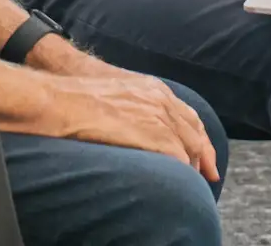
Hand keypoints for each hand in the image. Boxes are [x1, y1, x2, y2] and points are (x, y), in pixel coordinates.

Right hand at [21, 72, 220, 180]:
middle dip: (204, 155)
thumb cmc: (78, 97)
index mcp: (154, 89)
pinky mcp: (149, 132)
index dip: (199, 137)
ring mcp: (155, 115)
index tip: (205, 155)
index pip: (188, 116)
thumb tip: (137, 126)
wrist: (60, 99)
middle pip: (194, 131)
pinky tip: (179, 180)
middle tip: (209, 174)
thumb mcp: (116, 93)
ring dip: (193, 165)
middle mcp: (160, 99)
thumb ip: (134, 106)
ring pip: (189, 145)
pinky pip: (176, 155)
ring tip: (192, 182)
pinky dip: (181, 169)